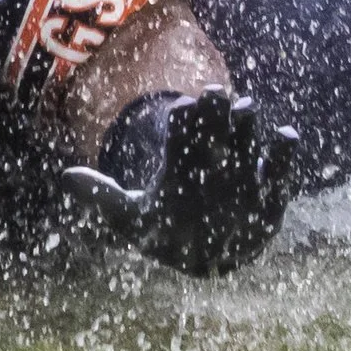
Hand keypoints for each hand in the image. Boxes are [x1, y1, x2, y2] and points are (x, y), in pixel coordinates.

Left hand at [61, 87, 300, 275]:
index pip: (182, 128)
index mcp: (181, 157)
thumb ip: (103, 196)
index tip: (181, 108)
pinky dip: (284, 152)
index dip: (183, 118)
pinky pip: (280, 166)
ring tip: (246, 109)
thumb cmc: (165, 234)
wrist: (205, 255)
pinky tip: (286, 136)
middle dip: (216, 108)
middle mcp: (212, 155)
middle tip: (214, 94)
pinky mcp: (269, 189)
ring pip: (247, 134)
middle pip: (216, 122)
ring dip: (247, 122)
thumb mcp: (130, 219)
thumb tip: (65, 176)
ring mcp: (242, 169)